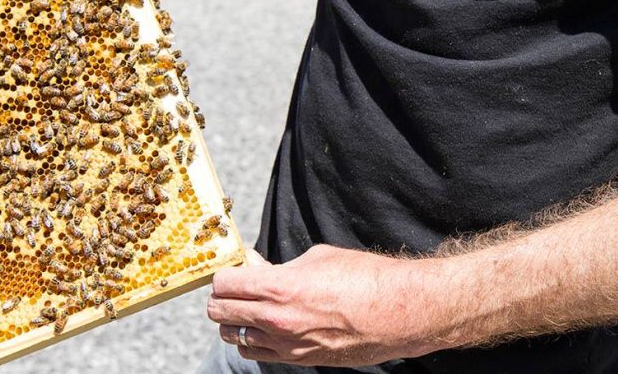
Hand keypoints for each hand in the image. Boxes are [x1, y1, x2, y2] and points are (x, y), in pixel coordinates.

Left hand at [207, 245, 448, 366]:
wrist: (399, 312)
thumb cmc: (363, 277)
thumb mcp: (317, 257)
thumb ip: (278, 265)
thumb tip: (253, 265)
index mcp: (278, 288)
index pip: (222, 284)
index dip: (224, 274)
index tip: (232, 268)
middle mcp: (276, 320)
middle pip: (219, 312)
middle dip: (222, 297)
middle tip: (235, 286)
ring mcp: (286, 345)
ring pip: (233, 337)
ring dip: (235, 320)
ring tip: (250, 306)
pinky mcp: (300, 360)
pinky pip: (257, 352)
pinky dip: (253, 339)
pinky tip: (266, 325)